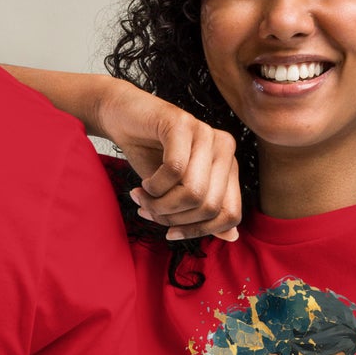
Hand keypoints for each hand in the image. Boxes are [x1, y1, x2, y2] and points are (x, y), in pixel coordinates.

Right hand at [92, 79, 240, 241]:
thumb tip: (233, 236)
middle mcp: (224, 149)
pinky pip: (174, 170)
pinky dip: (154, 185)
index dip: (200, 231)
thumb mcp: (177, 191)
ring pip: (193, 193)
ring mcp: (206, 133)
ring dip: (161, 204)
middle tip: (148, 211)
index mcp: (228, 166)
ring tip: (142, 198)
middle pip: (209, 207)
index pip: (230, 214)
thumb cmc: (150, 155)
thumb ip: (204, 212)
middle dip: (174, 218)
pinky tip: (144, 184)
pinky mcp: (182, 123)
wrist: (122, 118)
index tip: (170, 233)